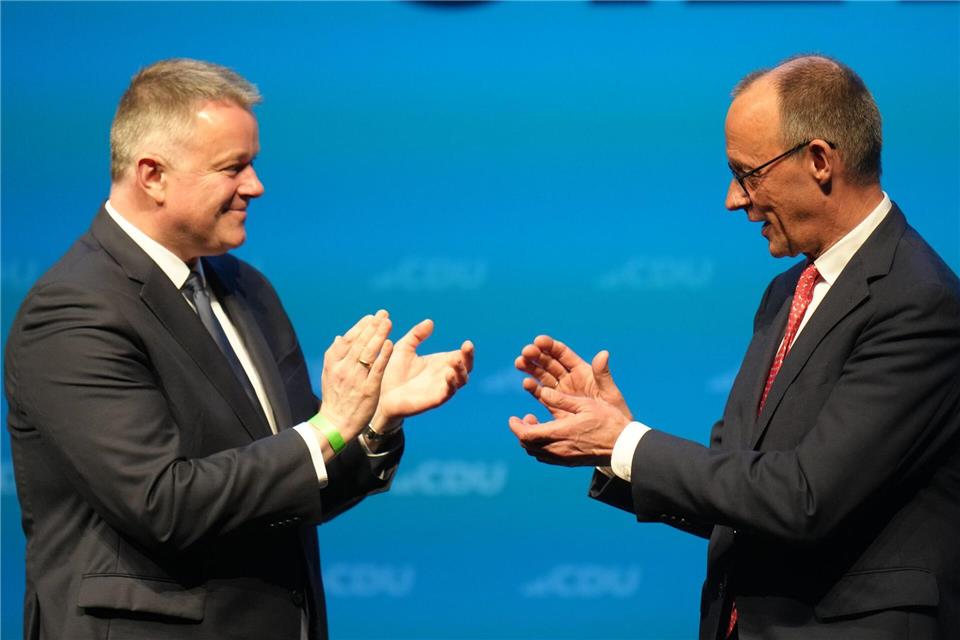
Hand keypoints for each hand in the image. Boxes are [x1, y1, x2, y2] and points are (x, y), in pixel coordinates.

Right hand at [319, 310, 393, 440]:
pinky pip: (377, 369)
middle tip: (384, 314)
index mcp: (334, 362)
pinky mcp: (368, 389)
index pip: (349, 339)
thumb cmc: (335, 398)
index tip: (371, 316)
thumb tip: (340, 336)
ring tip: (388, 323)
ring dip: (379, 335)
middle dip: (372, 326)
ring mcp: (356, 378)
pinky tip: (390, 344)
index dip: (361, 326)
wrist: (336, 423)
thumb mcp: (330, 374)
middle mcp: (344, 368)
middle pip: (359, 342)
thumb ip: (336, 355)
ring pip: (368, 352)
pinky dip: (383, 355)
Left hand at [374, 319, 473, 430]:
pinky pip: (448, 393)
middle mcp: (443, 375)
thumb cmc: (392, 371)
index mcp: (440, 362)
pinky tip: (449, 374)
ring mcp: (440, 388)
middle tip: (467, 346)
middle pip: (465, 367)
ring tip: (456, 359)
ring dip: (461, 370)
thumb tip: (430, 321)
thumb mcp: (404, 348)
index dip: (467, 351)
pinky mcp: (433, 400)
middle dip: (468, 357)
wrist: (379, 393)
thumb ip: (416, 335)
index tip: (467, 343)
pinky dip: (451, 384)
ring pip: (460, 381)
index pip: (460, 356)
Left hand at [508, 387, 630, 466]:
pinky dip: (540, 447)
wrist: (624, 447)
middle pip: (528, 445)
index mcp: (560, 433)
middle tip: (525, 418)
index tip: (513, 418)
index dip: (516, 427)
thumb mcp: (586, 405)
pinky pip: (546, 457)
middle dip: (522, 432)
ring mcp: (563, 458)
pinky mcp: (569, 462)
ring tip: (536, 424)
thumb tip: (543, 392)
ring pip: (536, 453)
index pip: (528, 434)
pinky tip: (548, 435)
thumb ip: (562, 399)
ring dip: (531, 440)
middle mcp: (559, 449)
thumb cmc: (607, 422)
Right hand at [515, 335, 631, 419]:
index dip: (550, 346)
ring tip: (519, 363)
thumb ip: (603, 375)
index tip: (538, 341)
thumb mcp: (609, 393)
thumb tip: (603, 353)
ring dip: (530, 368)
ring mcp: (560, 392)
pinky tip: (526, 383)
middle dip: (536, 356)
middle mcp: (569, 379)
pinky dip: (533, 388)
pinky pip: (541, 394)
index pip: (563, 354)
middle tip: (525, 353)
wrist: (609, 438)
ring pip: (542, 376)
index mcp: (582, 371)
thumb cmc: (615, 413)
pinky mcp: (554, 405)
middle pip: (549, 362)